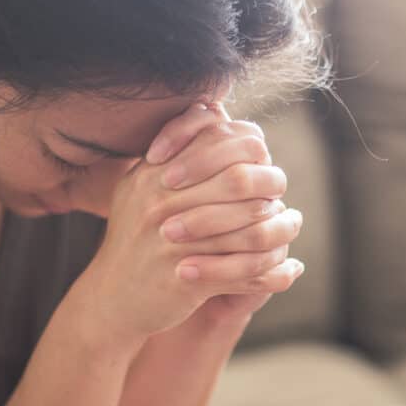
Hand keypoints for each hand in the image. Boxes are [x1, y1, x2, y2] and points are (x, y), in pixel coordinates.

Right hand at [76, 104, 301, 344]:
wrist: (113, 297)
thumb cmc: (136, 238)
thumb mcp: (141, 186)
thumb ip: (172, 150)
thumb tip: (211, 108)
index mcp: (153, 174)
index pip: (215, 141)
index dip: (248, 148)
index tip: (261, 159)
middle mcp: (161, 203)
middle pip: (238, 179)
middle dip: (269, 183)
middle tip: (280, 189)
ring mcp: (174, 241)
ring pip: (249, 227)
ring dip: (280, 227)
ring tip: (293, 224)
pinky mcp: (186, 279)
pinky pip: (245, 270)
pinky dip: (273, 269)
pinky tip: (290, 266)